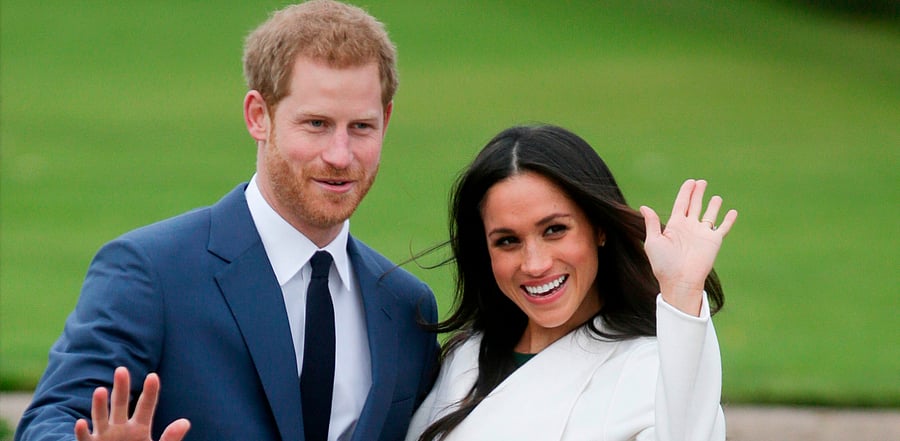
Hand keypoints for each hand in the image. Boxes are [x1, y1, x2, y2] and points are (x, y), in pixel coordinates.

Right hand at [74, 366, 189, 440]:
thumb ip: (170, 438)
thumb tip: (185, 422)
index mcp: (139, 428)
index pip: (146, 407)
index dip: (150, 392)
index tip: (153, 376)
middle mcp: (120, 429)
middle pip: (121, 405)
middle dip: (121, 388)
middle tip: (121, 369)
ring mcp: (105, 437)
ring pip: (100, 418)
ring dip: (99, 405)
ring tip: (100, 390)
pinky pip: (85, 439)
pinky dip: (82, 432)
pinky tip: (80, 422)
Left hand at [640, 179, 737, 315]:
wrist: (680, 280)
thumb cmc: (664, 264)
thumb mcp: (653, 241)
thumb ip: (652, 224)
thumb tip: (644, 207)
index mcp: (674, 226)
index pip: (681, 204)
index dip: (686, 192)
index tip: (690, 182)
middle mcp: (689, 227)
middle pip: (694, 205)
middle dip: (698, 193)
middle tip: (701, 182)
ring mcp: (702, 234)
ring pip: (709, 215)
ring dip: (713, 205)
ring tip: (716, 197)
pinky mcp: (714, 241)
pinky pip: (723, 227)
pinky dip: (728, 220)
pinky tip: (732, 212)